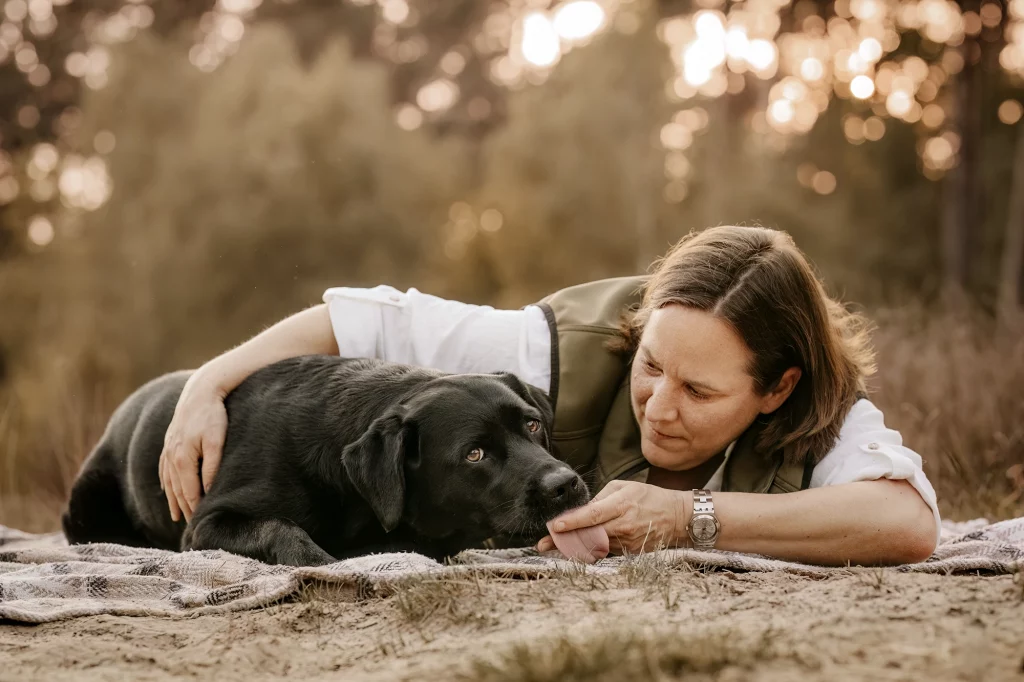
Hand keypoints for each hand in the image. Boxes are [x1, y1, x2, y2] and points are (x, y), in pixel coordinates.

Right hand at [158, 372, 227, 522]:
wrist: (200, 391)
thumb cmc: (213, 416)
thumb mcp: (217, 441)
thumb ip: (212, 467)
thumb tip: (208, 490)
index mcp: (182, 460)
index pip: (188, 493)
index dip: (194, 510)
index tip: (200, 525)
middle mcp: (171, 457)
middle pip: (177, 491)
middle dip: (183, 510)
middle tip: (189, 530)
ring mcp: (168, 450)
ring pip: (169, 482)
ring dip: (172, 500)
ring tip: (176, 516)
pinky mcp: (170, 442)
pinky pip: (165, 469)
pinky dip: (166, 482)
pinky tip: (167, 489)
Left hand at [536, 481, 689, 555]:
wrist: (678, 518)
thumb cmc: (649, 497)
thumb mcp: (625, 487)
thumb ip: (601, 497)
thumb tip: (582, 510)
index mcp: (621, 505)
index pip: (592, 515)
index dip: (572, 522)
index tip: (555, 526)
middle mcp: (623, 526)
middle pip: (589, 536)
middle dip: (564, 541)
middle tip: (543, 544)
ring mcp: (628, 543)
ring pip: (595, 547)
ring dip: (575, 547)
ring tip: (556, 545)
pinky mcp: (631, 554)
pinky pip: (607, 552)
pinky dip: (592, 551)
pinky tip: (580, 549)